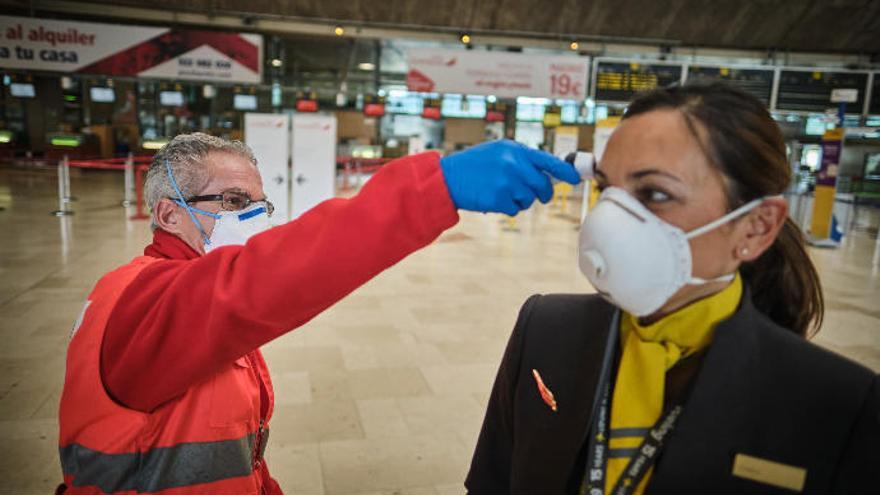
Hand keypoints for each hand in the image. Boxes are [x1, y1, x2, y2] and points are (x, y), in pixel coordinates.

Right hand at [440, 140, 581, 214]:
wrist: (447, 179)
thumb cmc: (474, 166)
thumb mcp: (498, 153)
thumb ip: (521, 160)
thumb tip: (546, 174)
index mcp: (515, 150)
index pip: (547, 160)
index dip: (565, 171)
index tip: (575, 178)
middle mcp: (513, 164)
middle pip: (542, 185)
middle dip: (542, 194)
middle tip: (537, 196)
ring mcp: (506, 181)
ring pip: (529, 199)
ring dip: (520, 200)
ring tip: (501, 192)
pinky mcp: (499, 198)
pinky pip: (515, 209)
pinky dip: (507, 208)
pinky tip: (493, 199)